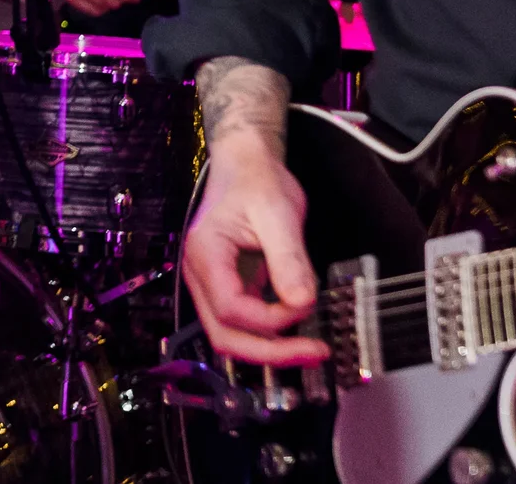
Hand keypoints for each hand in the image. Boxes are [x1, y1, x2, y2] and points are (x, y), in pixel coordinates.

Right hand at [181, 146, 326, 365]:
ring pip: (231, 334)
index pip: (231, 307)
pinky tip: (300, 328)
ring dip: (270, 348)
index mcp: (205, 253)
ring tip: (311, 348)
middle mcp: (200, 274)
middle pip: (224, 334)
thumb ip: (288, 258)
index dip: (270, 319)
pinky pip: (245, 321)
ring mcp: (213, 282)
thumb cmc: (256, 180)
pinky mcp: (231, 285)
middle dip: (269, 352)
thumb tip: (302, 301)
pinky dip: (272, 333)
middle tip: (315, 352)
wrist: (246, 163)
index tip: (306, 305)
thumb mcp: (278, 213)